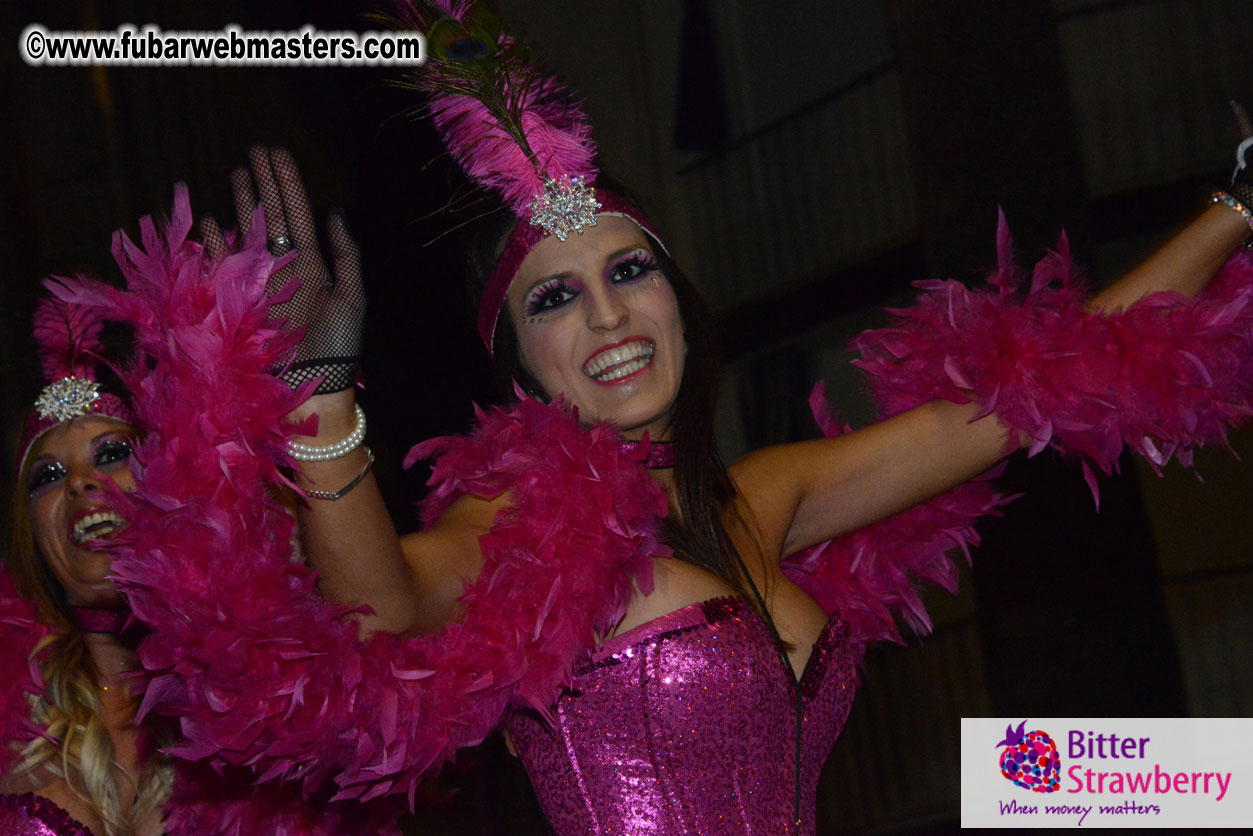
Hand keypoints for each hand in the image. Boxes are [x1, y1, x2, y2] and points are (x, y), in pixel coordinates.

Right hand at [202, 146, 364, 394]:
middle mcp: (285, 267)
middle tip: (254, 152)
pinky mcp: (241, 298)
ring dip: (242, 203)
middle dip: (263, 184)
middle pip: (271, 216)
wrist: (316, 382)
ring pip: (248, 232)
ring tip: (236, 174)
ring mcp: (262, 280)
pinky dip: (214, 242)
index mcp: (313, 264)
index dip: (287, 184)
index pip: (298, 214)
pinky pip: (224, 264)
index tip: (277, 155)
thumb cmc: (339, 344)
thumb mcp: (352, 296)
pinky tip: (210, 219)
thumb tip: (336, 214)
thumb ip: (345, 255)